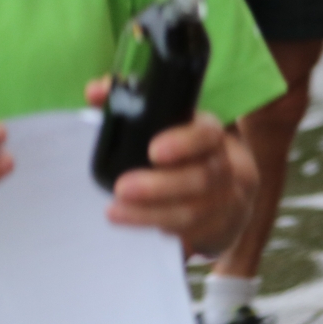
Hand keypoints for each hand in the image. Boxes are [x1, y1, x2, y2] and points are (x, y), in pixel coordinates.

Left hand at [84, 78, 258, 256]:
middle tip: (121, 188)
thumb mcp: (167, 122)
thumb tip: (94, 92)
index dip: (183, 142)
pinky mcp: (221, 228)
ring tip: (116, 211)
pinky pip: (191, 232)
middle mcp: (227, 165)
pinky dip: (161, 227)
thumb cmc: (186, 149)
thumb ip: (130, 101)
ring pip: (193, 210)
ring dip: (150, 213)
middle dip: (158, 187)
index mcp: (211, 133)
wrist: (228, 189)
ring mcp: (228, 200)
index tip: (152, 151)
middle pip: (201, 177)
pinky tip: (136, 222)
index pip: (207, 133)